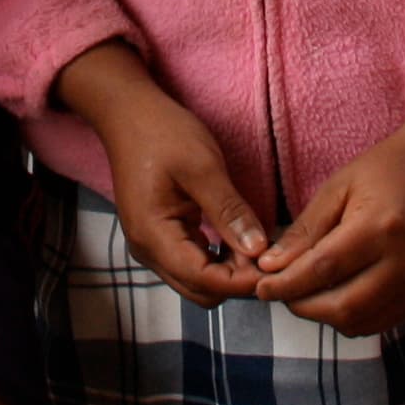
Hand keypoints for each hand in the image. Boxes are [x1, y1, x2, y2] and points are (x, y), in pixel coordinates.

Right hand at [59, 44, 269, 302]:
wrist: (128, 113)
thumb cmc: (163, 133)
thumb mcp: (203, 167)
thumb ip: (230, 211)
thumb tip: (259, 250)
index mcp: (154, 236)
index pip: (204, 281)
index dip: (242, 281)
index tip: (276, 267)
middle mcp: (148, 250)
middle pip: (200, 290)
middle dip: (238, 280)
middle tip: (271, 254)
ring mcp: (152, 246)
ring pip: (197, 281)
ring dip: (229, 271)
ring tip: (258, 245)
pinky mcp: (159, 238)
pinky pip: (192, 263)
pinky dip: (218, 259)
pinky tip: (237, 239)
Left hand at [256, 62, 404, 335]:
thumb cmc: (383, 172)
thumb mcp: (336, 190)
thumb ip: (304, 233)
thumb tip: (270, 269)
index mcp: (381, 228)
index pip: (323, 270)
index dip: (287, 285)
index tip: (261, 287)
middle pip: (343, 307)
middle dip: (303, 306)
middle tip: (280, 292)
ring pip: (359, 322)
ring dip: (324, 316)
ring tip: (305, 293)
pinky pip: (378, 322)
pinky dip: (349, 318)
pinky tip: (334, 296)